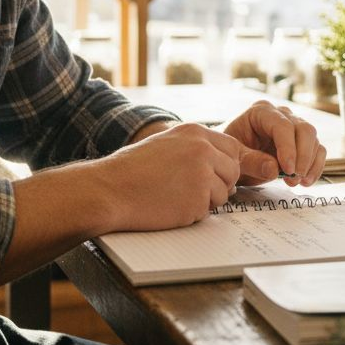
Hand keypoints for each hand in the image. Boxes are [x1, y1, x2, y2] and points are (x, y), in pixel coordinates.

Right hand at [86, 122, 242, 232]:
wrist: (111, 189)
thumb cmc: (132, 169)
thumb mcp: (167, 143)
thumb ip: (196, 149)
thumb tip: (223, 167)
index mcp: (195, 132)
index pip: (232, 148)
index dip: (225, 164)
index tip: (213, 174)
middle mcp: (203, 149)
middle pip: (233, 170)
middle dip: (220, 183)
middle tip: (195, 190)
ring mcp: (202, 174)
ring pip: (224, 193)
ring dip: (207, 200)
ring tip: (177, 197)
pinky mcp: (197, 199)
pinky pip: (208, 211)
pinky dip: (193, 213)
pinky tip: (171, 206)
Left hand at [222, 101, 325, 186]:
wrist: (230, 160)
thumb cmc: (229, 154)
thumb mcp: (233, 159)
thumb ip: (250, 162)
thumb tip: (274, 169)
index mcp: (261, 112)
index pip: (282, 126)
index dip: (288, 148)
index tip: (288, 170)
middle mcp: (280, 115)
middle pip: (304, 129)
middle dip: (302, 156)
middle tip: (293, 178)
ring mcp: (293, 127)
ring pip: (313, 139)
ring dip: (309, 163)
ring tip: (297, 182)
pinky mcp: (301, 142)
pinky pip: (317, 150)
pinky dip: (315, 167)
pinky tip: (305, 181)